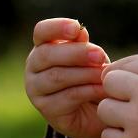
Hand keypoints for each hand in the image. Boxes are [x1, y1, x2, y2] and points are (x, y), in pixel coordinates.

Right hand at [25, 17, 111, 137]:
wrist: (94, 109)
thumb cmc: (89, 73)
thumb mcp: (89, 55)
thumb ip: (82, 44)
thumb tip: (80, 32)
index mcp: (43, 45)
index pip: (42, 31)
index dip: (56, 27)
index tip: (75, 28)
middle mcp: (34, 66)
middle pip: (47, 54)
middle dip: (76, 53)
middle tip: (99, 56)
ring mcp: (36, 89)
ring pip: (57, 77)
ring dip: (85, 73)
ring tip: (104, 73)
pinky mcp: (47, 109)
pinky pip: (67, 96)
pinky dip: (88, 90)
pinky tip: (102, 88)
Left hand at [98, 54, 137, 137]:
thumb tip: (108, 71)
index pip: (125, 64)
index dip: (125, 77)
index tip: (134, 90)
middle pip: (109, 82)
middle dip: (116, 94)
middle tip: (133, 107)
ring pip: (105, 109)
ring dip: (116, 118)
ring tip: (137, 125)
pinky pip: (107, 136)